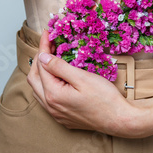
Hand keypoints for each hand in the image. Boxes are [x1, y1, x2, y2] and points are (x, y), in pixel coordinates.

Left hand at [27, 30, 143, 136]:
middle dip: (39, 59)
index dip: (42, 47)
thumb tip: (42, 57)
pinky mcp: (63, 118)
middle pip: (34, 78)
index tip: (46, 33)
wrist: (118, 120)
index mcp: (53, 94)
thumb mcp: (82, 78)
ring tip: (50, 58)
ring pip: (38, 90)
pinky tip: (56, 78)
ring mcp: (56, 114)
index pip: (41, 66)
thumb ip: (59, 67)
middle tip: (48, 45)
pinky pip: (47, 99)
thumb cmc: (104, 98)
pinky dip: (47, 85)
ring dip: (41, 73)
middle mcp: (50, 106)